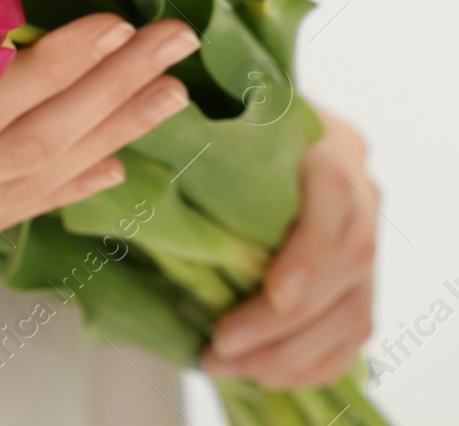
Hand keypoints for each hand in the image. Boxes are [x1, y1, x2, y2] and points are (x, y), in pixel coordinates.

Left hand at [204, 110, 377, 387]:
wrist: (267, 133)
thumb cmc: (227, 126)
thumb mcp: (214, 123)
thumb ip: (192, 147)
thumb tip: (130, 179)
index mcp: (325, 149)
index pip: (333, 202)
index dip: (308, 256)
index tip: (274, 296)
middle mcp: (360, 195)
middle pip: (344, 270)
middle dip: (282, 324)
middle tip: (221, 348)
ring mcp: (367, 240)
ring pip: (352, 312)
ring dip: (291, 354)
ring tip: (230, 367)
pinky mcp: (362, 279)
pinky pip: (354, 333)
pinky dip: (313, 363)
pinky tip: (266, 374)